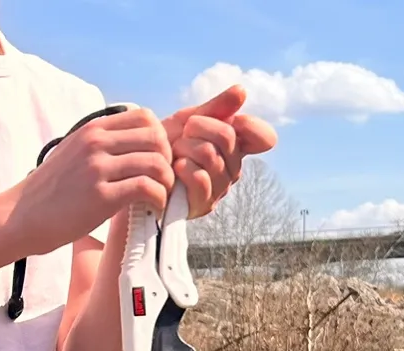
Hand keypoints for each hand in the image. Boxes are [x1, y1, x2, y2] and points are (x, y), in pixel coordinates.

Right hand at [9, 107, 172, 258]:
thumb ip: (99, 145)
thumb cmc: (48, 193)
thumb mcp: (73, 154)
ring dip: (167, 182)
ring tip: (160, 198)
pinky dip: (159, 199)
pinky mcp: (101, 197)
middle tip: (163, 181)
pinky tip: (153, 209)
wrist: (21, 217)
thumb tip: (128, 146)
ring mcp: (98, 168)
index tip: (157, 160)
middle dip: (168, 160)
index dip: (160, 138)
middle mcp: (97, 143)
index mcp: (92, 130)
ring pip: (156, 162)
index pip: (145, 117)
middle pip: (157, 137)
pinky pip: (147, 188)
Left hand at [161, 86, 278, 217]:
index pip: (263, 137)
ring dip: (186, 147)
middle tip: (185, 133)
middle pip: (228, 136)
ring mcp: (219, 189)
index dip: (250, 125)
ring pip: (210, 155)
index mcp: (236, 147)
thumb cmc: (167, 145)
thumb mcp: (190, 119)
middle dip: (199, 127)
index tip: (231, 120)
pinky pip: (200, 178)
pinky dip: (183, 168)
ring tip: (175, 151)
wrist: (140, 167)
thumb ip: (217, 107)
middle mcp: (232, 169)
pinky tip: (174, 168)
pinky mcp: (202, 205)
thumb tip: (241, 91)